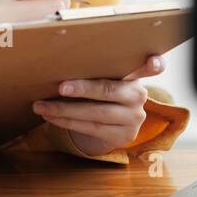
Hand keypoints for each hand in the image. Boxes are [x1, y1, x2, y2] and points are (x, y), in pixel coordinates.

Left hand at [31, 54, 165, 155]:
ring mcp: (134, 118)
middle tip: (60, 87)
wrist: (113, 122)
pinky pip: (90, 128)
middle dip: (82, 89)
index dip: (155, 63)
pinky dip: (66, 122)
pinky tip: (50, 117)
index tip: (152, 62)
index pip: (154, 66)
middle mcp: (139, 96)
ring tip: (41, 106)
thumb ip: (98, 68)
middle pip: (109, 90)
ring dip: (64, 110)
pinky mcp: (124, 136)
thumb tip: (60, 60)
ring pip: (95, 114)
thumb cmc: (102, 90)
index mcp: (136, 75)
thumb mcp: (106, 76)